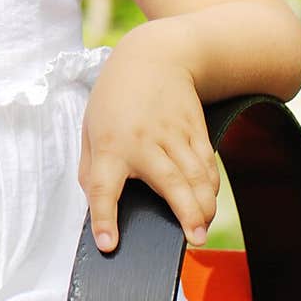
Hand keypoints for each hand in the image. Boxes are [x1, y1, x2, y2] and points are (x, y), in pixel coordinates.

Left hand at [79, 39, 219, 252]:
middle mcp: (143, 142)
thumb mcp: (90, 129)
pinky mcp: (196, 130)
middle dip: (184, 214)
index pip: (104, 187)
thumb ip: (91, 170)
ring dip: (203, 206)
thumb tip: (95, 207)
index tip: (109, 245)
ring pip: (196, 177)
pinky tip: (207, 201)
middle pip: (169, 182)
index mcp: (110, 145)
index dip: (104, 218)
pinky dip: (210, 186)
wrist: (154, 56)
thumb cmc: (115, 98)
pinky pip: (208, 165)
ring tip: (201, 229)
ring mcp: (174, 135)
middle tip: (193, 240)